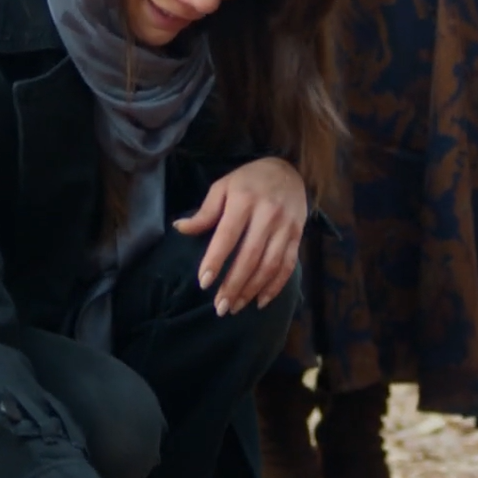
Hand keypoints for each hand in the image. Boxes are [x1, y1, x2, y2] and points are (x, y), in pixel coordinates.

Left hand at [173, 157, 306, 315]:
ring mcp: (285, 226)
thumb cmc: (248, 180)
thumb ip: (205, 211)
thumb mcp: (223, 187)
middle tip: (219, 307)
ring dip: (252, 290)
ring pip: (270, 265)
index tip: (203, 283)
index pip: (227, 236)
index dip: (215, 260)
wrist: (288, 169)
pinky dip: (275, 286)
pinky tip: (260, 301)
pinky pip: (288, 265)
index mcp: (244, 200)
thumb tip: (180, 228)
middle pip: (250, 256)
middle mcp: (267, 214)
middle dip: (234, 284)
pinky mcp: (298, 235)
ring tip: (235, 307)